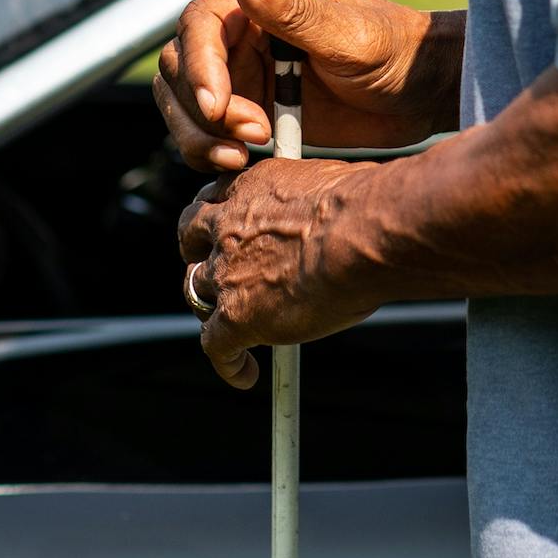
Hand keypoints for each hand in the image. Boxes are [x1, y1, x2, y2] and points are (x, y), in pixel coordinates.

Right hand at [152, 0, 456, 170]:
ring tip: (243, 155)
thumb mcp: (346, 33)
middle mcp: (241, 38)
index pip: (198, 26)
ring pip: (182, 106)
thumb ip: (292, 9)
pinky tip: (244, 164)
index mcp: (258, 5)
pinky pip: (206, 137)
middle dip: (199, 109)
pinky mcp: (249, 116)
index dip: (198, 66)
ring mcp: (242, 79)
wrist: (421, 95)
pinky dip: (209, 154)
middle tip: (253, 133)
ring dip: (198, 136)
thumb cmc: (394, 50)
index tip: (217, 105)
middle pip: (178, 69)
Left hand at [179, 160, 379, 389]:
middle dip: (197, 253)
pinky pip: (215, 345)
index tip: (227, 227)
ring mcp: (227, 272)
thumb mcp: (328, 184)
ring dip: (209, 307)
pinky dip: (228, 362)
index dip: (217, 217)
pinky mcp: (237, 316)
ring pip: (197, 291)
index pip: (216, 199)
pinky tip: (244, 374)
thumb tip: (340, 211)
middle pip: (191, 238)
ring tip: (227, 325)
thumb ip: (313, 201)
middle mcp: (228, 225)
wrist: (363, 232)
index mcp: (251, 187)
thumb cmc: (366, 203)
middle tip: (213, 270)